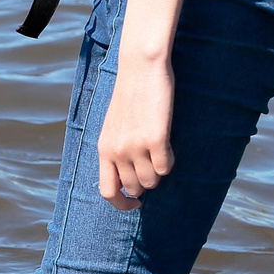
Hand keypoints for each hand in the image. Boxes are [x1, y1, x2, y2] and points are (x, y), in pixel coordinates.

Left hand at [96, 55, 174, 209]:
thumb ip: (116, 150)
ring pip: (151, 181)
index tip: (135, 203)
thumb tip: (127, 179)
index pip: (107, 191)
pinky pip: (165, 167)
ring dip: (158, 172)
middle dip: (145, 183)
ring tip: (158, 152)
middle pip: (134, 188)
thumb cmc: (129, 96)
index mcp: (103, 148)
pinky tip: (167, 144)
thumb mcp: (113, 126)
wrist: (140, 69)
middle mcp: (117, 151)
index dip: (122, 204)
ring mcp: (135, 146)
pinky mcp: (156, 139)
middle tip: (151, 166)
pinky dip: (169, 161)